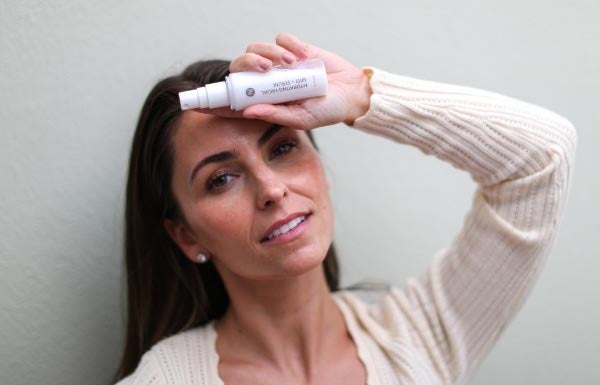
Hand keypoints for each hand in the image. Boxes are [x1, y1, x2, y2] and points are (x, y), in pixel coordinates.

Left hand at [209, 33, 371, 129]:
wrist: (353, 92)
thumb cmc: (328, 110)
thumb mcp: (303, 118)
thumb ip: (276, 114)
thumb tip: (247, 110)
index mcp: (266, 102)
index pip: (233, 102)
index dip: (213, 102)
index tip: (195, 103)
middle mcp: (268, 83)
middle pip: (239, 67)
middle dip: (246, 63)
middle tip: (266, 68)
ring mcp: (279, 65)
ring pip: (255, 49)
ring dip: (268, 52)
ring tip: (290, 63)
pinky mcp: (293, 49)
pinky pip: (280, 38)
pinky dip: (288, 44)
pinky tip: (302, 55)